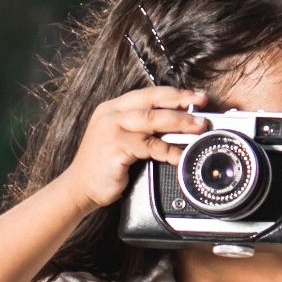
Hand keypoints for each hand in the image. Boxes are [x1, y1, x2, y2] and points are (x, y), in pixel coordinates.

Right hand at [65, 86, 209, 210]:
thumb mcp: (121, 139)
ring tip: (198, 127)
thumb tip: (175, 124)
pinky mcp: (116, 148)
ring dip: (179, 122)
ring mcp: (112, 130)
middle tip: (203, 105)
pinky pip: (149, 146)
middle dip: (181, 102)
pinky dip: (168, 150)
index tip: (195, 96)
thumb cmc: (102, 166)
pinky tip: (179, 155)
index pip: (149, 94)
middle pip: (152, 101)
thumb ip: (142, 129)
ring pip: (152, 119)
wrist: (78, 188)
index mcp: (113, 108)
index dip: (174, 94)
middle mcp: (111, 114)